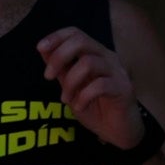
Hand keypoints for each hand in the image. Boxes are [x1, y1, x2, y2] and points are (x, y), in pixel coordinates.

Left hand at [38, 27, 143, 147]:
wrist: (117, 131)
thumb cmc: (94, 106)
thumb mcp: (71, 86)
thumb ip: (61, 68)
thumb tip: (43, 49)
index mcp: (95, 54)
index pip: (76, 33)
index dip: (57, 37)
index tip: (40, 48)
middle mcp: (108, 58)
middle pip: (82, 41)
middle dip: (59, 57)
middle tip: (48, 77)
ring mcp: (118, 72)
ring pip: (89, 63)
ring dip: (70, 82)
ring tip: (65, 99)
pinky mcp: (124, 88)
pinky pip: (100, 85)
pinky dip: (83, 96)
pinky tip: (79, 107)